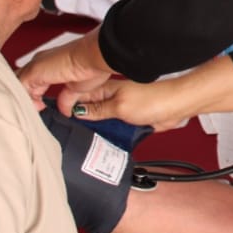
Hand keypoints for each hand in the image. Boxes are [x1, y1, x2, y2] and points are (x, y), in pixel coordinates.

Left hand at [17, 27, 112, 114]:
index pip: (31, 81)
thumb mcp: (77, 88)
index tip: (41, 107)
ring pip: (17, 86)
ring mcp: (35, 66)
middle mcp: (40, 63)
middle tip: (34, 111)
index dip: (32, 96)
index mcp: (50, 64)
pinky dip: (23, 100)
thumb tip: (66, 109)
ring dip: (23, 101)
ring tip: (32, 112)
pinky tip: (33, 108)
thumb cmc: (92, 65)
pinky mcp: (33, 71)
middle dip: (25, 99)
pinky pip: (18, 88)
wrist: (96, 56)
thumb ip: (67, 98)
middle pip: (21, 82)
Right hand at [68, 78, 191, 131]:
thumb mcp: (120, 106)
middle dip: (78, 122)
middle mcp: (110, 98)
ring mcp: (119, 109)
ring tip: (80, 141)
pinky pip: (112, 128)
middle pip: (87, 111)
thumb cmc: (155, 99)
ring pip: (98, 121)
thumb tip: (77, 111)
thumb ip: (98, 110)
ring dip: (93, 130)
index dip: (65, 107)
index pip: (78, 97)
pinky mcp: (128, 119)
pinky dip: (107, 135)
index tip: (54, 119)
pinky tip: (100, 143)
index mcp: (105, 89)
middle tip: (64, 135)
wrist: (178, 106)